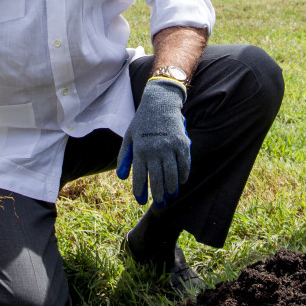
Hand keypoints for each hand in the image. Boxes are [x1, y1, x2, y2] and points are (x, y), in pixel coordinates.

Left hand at [117, 79, 190, 206]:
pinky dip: (183, 175)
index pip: (139, 177)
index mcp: (140, 149)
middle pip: (157, 180)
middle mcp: (154, 150)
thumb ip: (124, 156)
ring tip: (170, 195)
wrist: (160, 102)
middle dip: (157, 195)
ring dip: (171, 188)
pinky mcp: (182, 143)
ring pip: (172, 175)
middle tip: (159, 203)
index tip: (141, 200)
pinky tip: (181, 182)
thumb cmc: (142, 122)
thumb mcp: (129, 136)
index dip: (140, 191)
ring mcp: (169, 147)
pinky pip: (184, 164)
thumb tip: (121, 177)